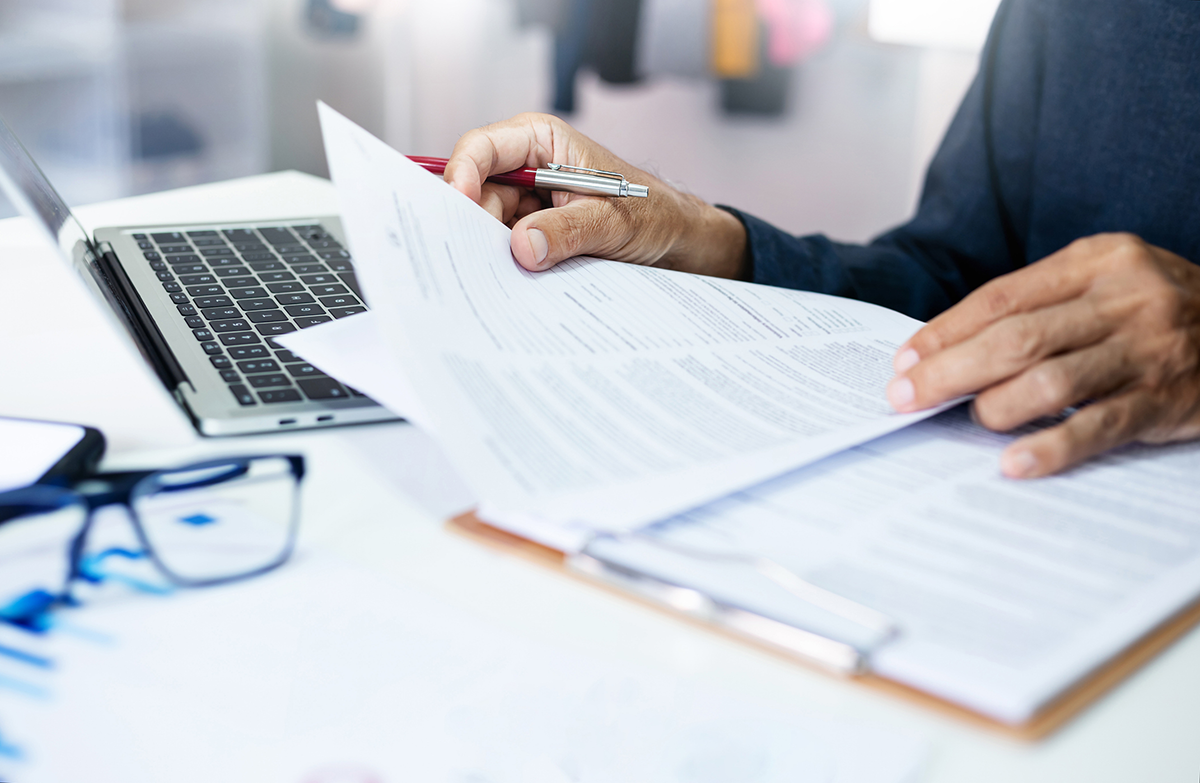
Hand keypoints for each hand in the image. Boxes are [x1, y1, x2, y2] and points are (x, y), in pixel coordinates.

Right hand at [444, 113, 746, 278]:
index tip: (460, 208)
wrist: (680, 245)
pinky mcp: (534, 236)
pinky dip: (507, 267)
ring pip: (488, 227)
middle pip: (477, 194)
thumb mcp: (614, 222)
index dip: (462, 175)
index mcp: (542, 142)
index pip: (482, 149)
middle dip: (476, 226)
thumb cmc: (655, 216)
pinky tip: (512, 284)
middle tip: (475, 261)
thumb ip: (567, 230)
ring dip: (492, 253)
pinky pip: (507, 250)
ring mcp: (528, 206)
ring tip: (498, 278)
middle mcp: (528, 170)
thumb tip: (522, 247)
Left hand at [885, 233, 1199, 477]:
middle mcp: (1123, 298)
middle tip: (905, 396)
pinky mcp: (1166, 399)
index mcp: (1097, 260)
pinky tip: (1014, 464)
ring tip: (967, 421)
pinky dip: (1051, 446)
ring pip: (1051, 379)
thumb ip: (1042, 306)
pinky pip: (1098, 426)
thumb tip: (949, 349)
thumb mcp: (1108, 283)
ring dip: (995, 405)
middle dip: (950, 370)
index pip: (1002, 296)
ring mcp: (1148, 349)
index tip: (904, 360)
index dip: (945, 330)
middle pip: (1016, 337)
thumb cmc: (1160, 311)